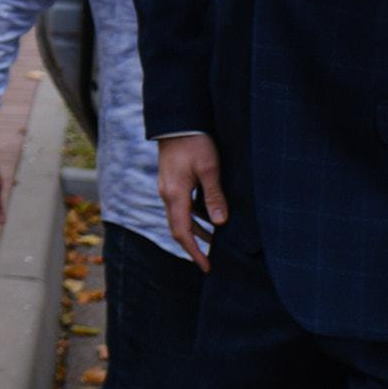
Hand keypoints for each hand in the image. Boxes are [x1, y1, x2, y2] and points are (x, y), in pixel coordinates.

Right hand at [156, 133, 225, 269]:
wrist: (177, 121)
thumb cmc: (195, 142)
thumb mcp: (209, 169)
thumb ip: (214, 196)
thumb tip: (220, 223)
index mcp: (175, 194)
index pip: (182, 232)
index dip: (194, 252)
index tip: (207, 267)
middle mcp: (167, 194)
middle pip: (178, 228)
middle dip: (194, 245)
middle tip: (210, 260)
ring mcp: (168, 187)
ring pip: (180, 217)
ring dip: (196, 230)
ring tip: (216, 240)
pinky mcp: (172, 181)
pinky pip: (182, 205)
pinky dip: (195, 216)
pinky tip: (210, 215)